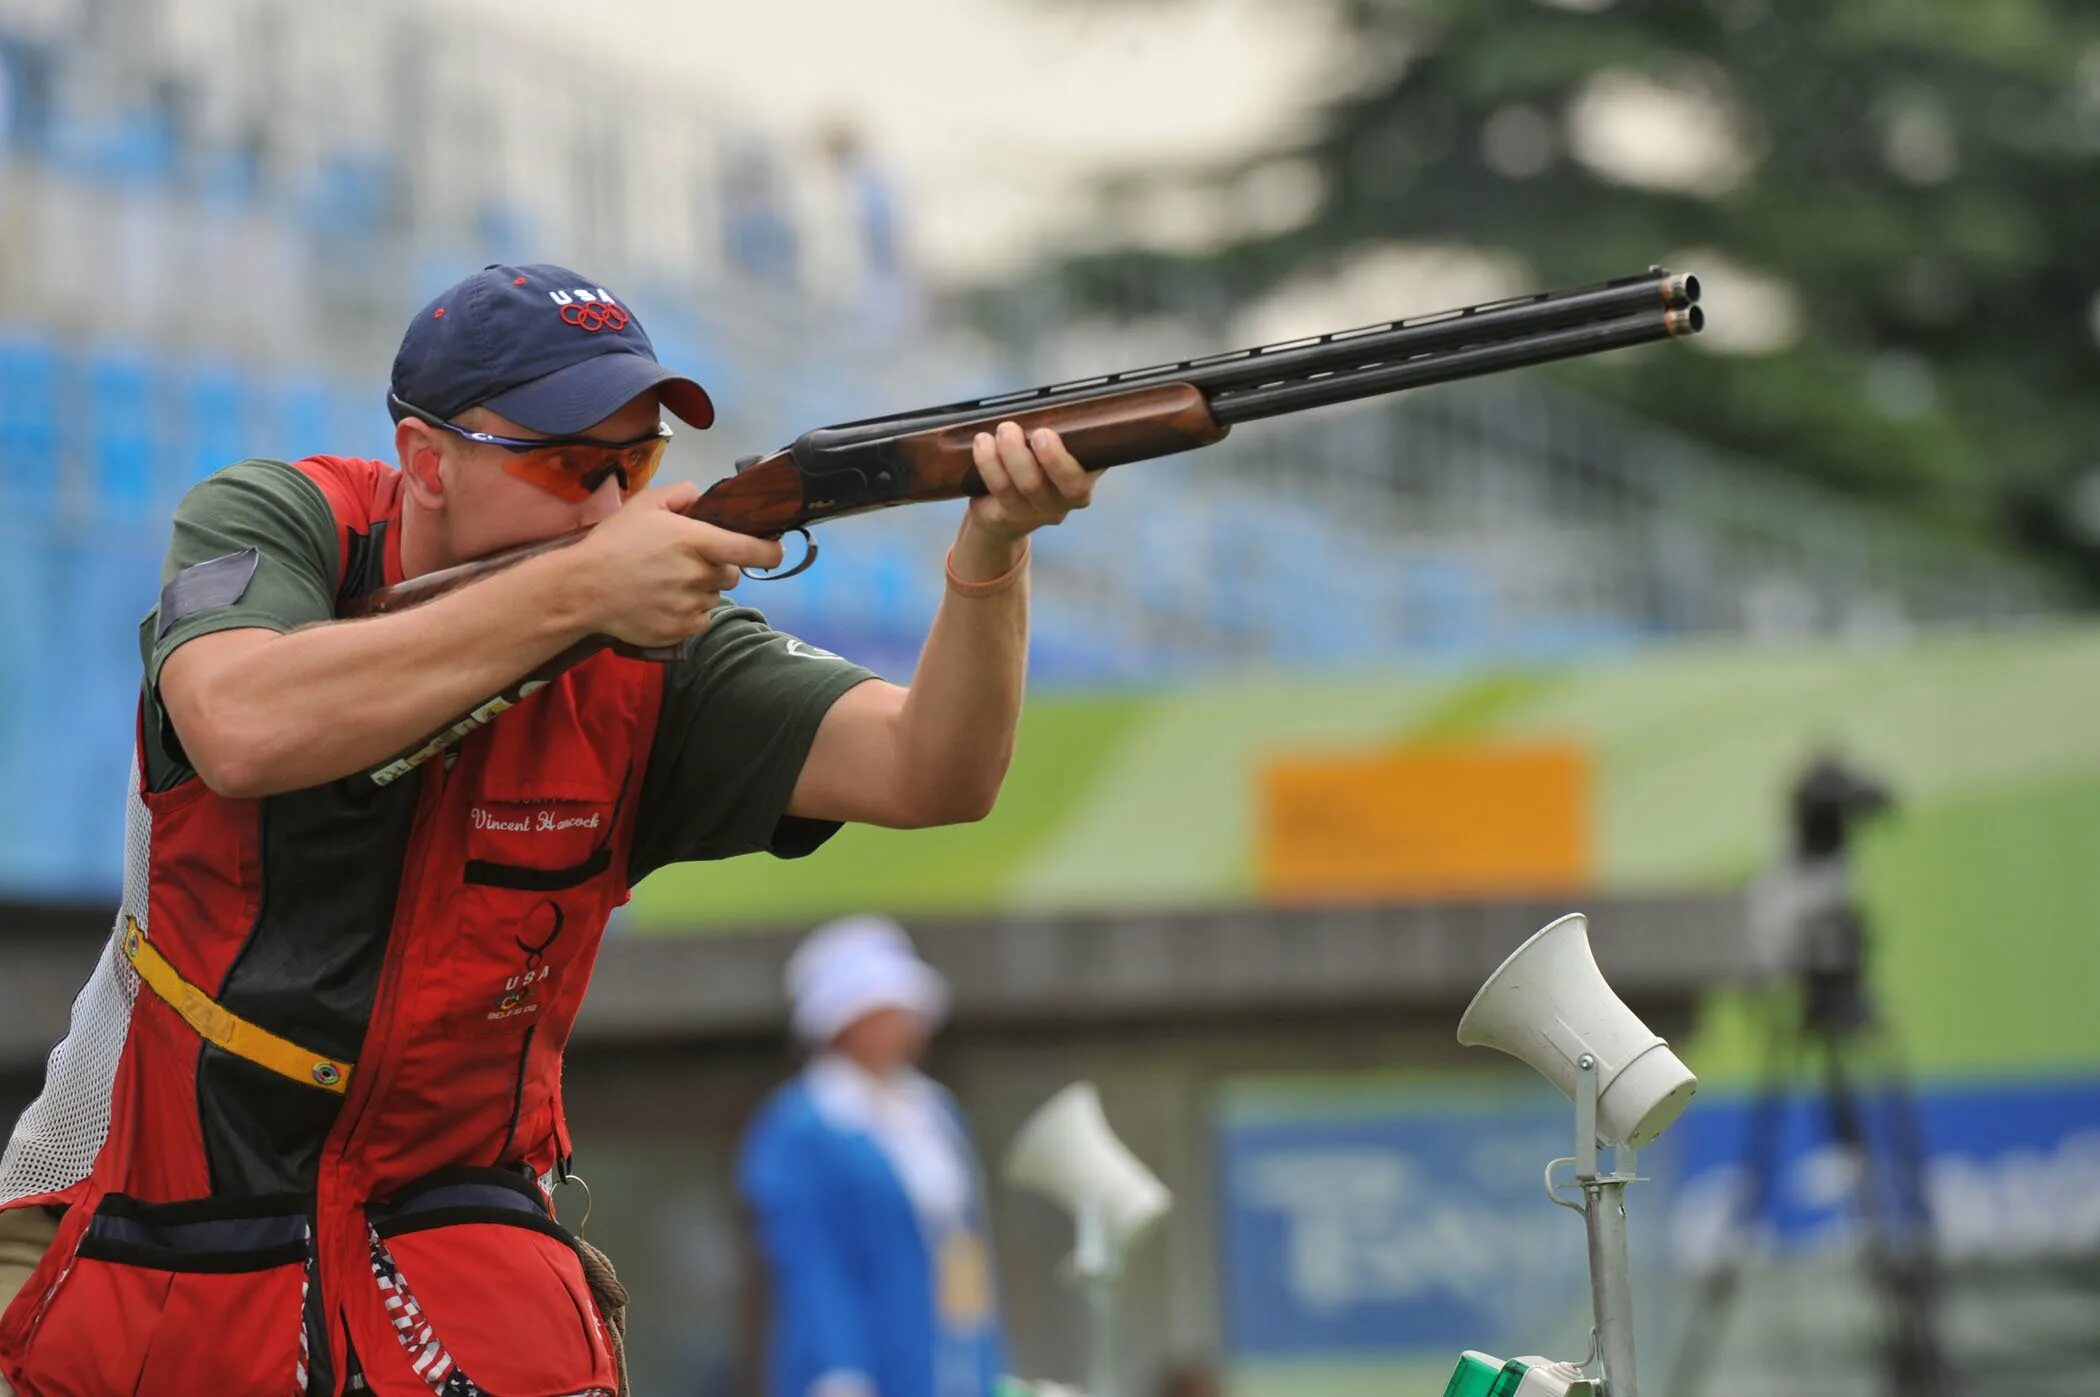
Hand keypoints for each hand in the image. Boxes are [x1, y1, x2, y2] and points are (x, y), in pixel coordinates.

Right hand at [565, 482, 784, 647]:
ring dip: (702, 590)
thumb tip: (702, 496)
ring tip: (669, 583)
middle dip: (718, 567)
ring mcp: (690, 605)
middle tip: (689, 562)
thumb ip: (680, 494)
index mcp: (695, 541)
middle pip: (732, 574)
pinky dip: (690, 612)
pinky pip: (701, 620)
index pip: (751, 550)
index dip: (771, 551)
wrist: (583, 589)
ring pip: (715, 597)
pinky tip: (665, 602)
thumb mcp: (643, 505)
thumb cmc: (614, 543)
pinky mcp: (681, 629)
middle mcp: (698, 575)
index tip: (775, 550)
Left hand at [967, 421, 1097, 543]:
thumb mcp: (1046, 447)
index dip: (1079, 454)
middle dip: (1053, 458)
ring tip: (999, 431)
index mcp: (1085, 475)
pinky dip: (989, 463)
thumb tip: (1048, 396)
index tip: (1048, 433)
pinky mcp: (1009, 516)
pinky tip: (982, 443)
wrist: (999, 511)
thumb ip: (1055, 428)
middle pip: (1071, 486)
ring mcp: (1038, 512)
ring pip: (1030, 485)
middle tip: (1033, 432)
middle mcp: (1067, 499)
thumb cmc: (1029, 466)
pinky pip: (1000, 490)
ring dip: (1012, 454)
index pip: (1097, 467)